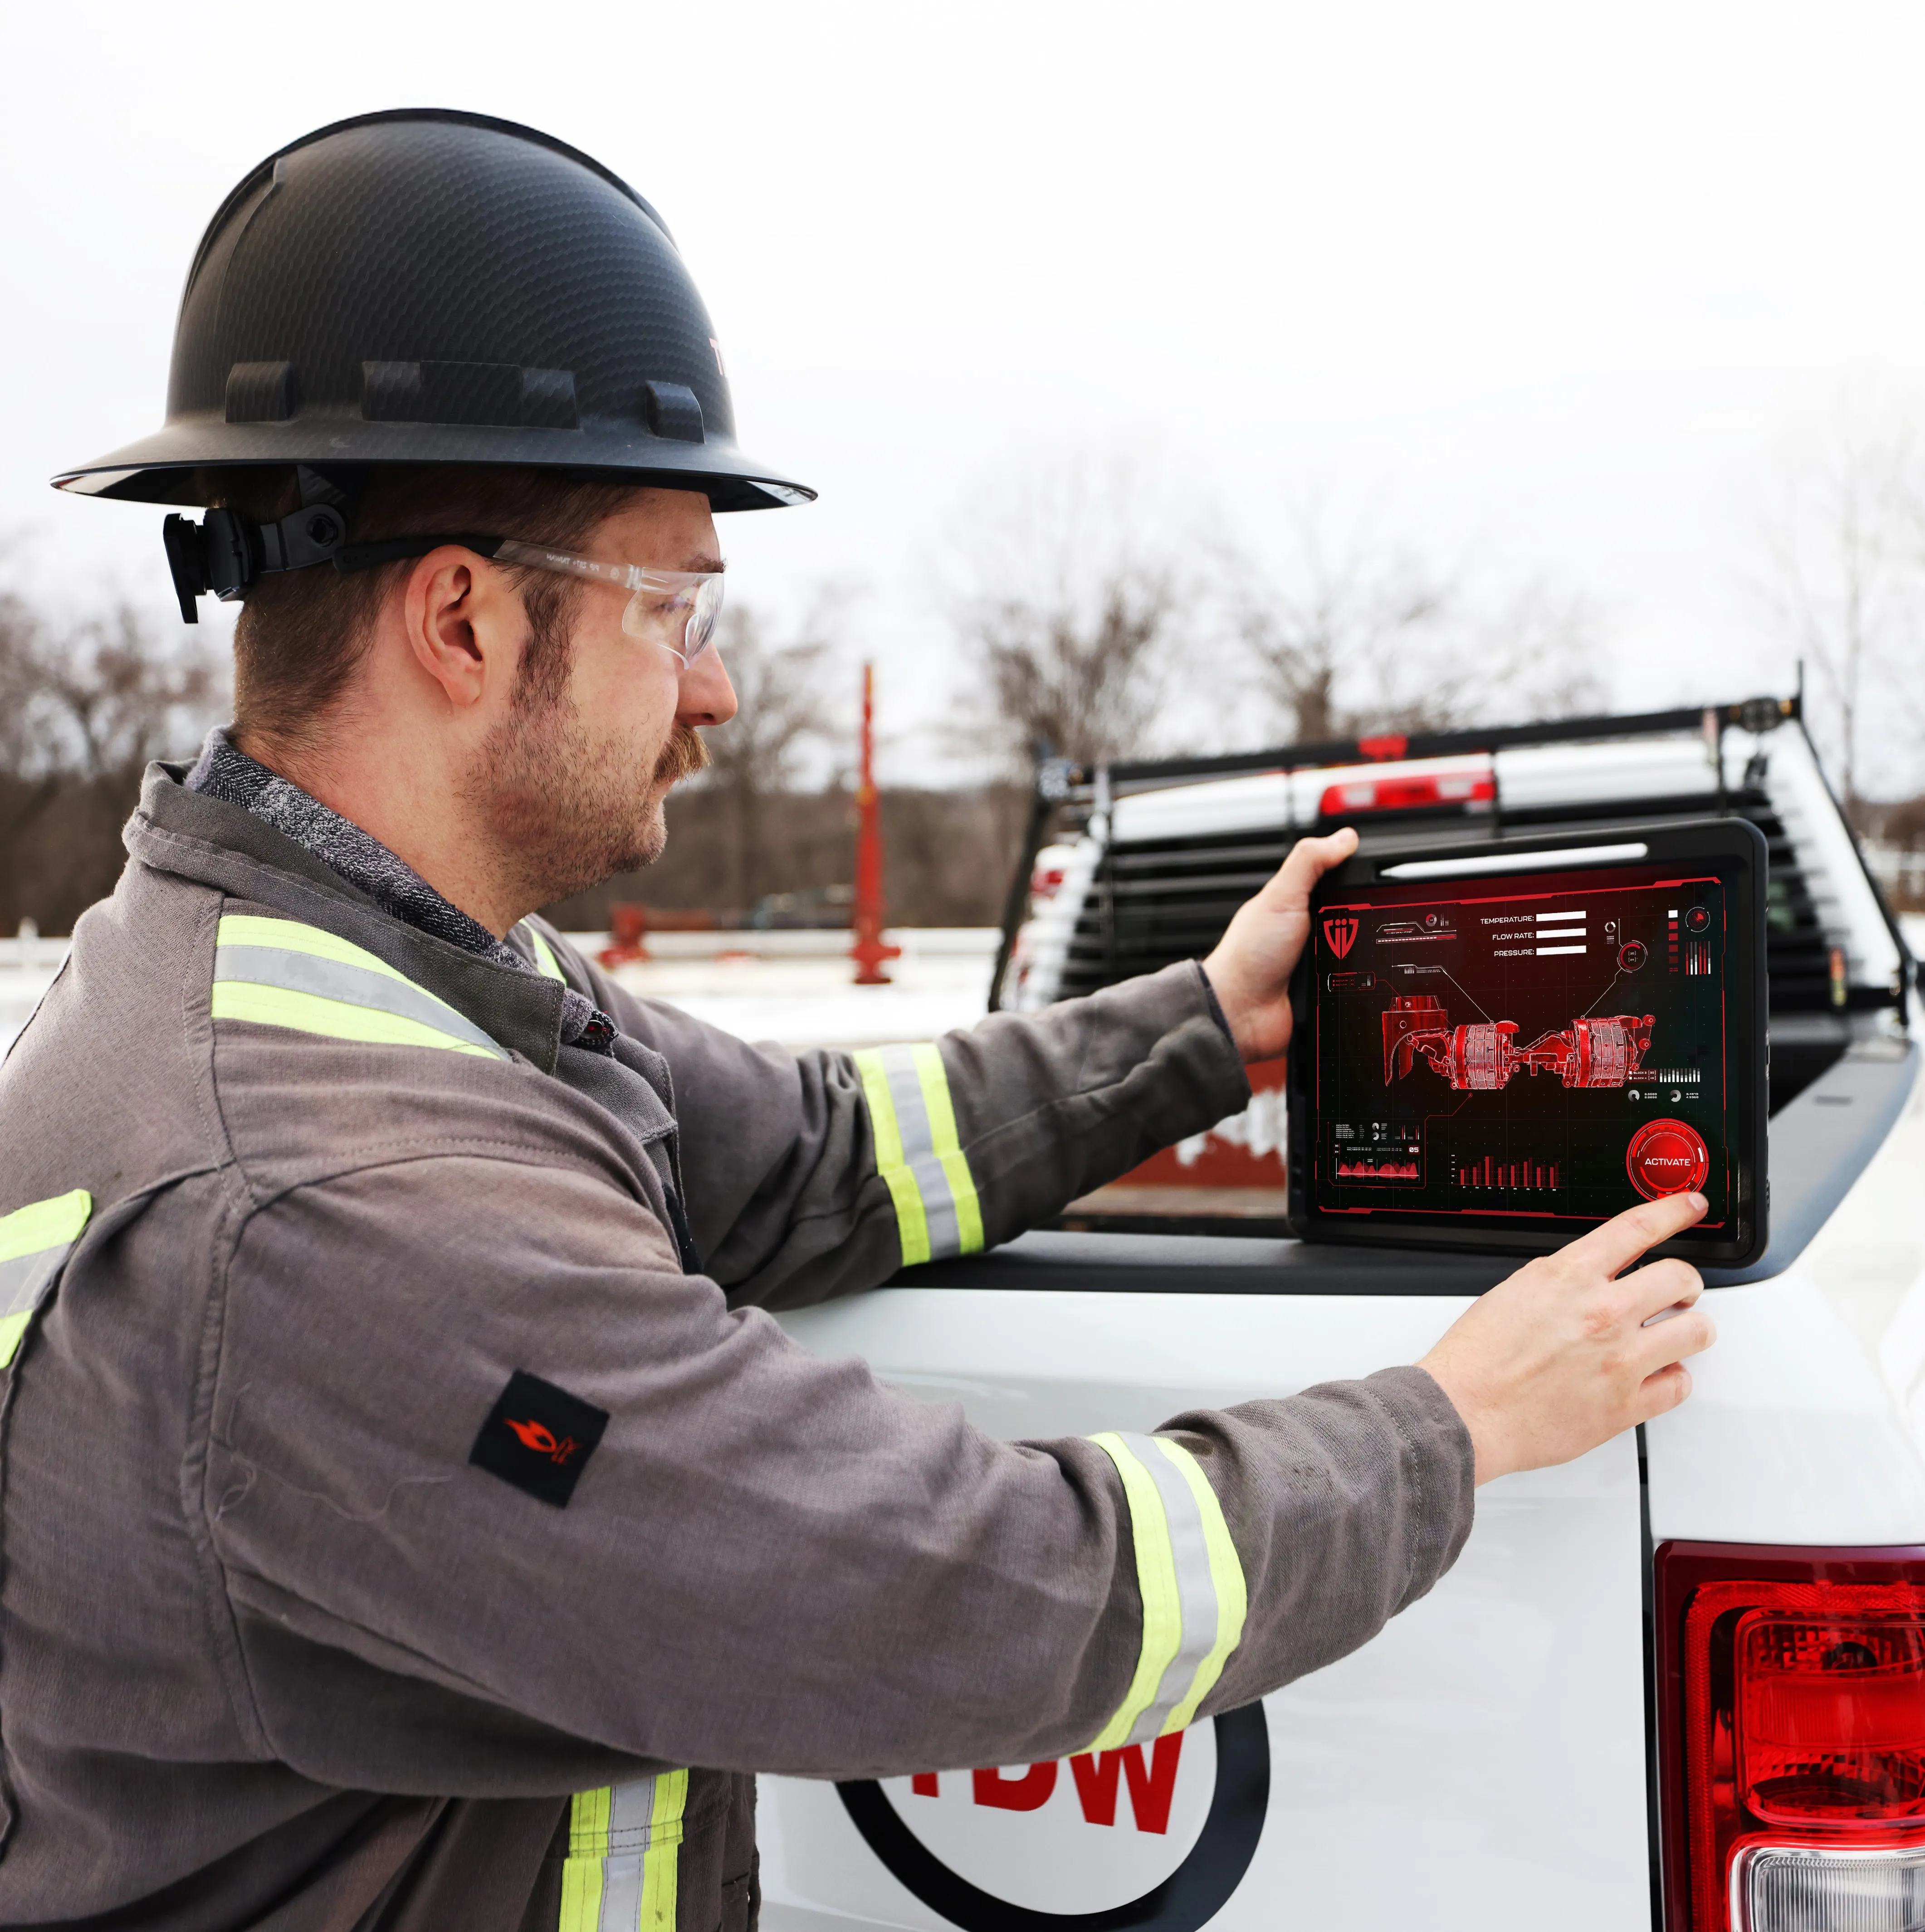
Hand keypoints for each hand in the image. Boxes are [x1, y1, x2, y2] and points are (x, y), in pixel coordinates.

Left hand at [1201, 828, 1358, 1062]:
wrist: (1241, 1011)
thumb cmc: (1248, 955)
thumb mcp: (1281, 897)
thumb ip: (1309, 862)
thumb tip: (1344, 837)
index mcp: (1298, 905)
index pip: (1340, 886)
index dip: (1359, 883)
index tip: (1381, 881)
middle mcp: (1309, 933)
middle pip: (1356, 921)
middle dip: (1365, 925)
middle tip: (1363, 927)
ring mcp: (1319, 964)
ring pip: (1360, 953)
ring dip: (1362, 957)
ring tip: (1356, 955)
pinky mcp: (1327, 994)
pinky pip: (1355, 986)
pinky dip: (1358, 985)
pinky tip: (1356, 981)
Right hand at [1417, 1192, 1715, 1484]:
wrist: (1465, 1412)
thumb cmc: (1478, 1358)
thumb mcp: (1516, 1291)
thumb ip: (1563, 1278)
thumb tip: (1594, 1274)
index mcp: (1570, 1277)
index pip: (1638, 1228)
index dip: (1674, 1211)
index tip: (1690, 1206)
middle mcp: (1602, 1313)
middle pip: (1680, 1276)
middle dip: (1687, 1282)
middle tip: (1680, 1291)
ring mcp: (1620, 1360)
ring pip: (1696, 1331)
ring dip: (1690, 1328)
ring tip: (1676, 1334)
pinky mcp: (1626, 1406)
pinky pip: (1680, 1385)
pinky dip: (1673, 1378)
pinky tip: (1657, 1375)